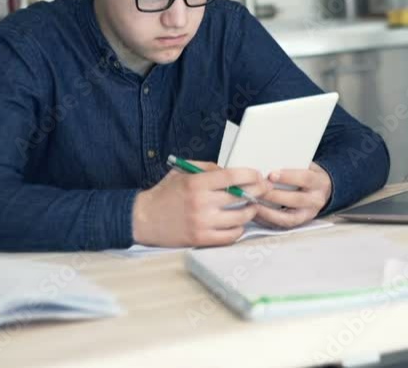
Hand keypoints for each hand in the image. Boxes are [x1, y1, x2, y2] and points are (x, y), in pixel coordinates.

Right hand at [132, 160, 271, 247]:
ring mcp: (202, 223)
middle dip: (258, 192)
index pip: (232, 177)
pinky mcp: (201, 240)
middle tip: (264, 190)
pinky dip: (238, 229)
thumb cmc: (164, 194)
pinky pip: (230, 236)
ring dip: (250, 211)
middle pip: (241, 197)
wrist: (143, 219)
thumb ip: (207, 168)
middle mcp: (201, 203)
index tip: (258, 176)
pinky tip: (237, 224)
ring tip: (251, 207)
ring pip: (240, 218)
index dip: (251, 175)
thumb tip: (231, 172)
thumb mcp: (182, 172)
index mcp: (196, 183)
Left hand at [254, 162, 332, 228]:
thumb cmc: (308, 175)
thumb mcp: (306, 165)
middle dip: (274, 195)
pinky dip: (267, 220)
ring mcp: (308, 214)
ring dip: (268, 211)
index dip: (288, 177)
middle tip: (257, 190)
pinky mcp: (299, 223)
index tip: (271, 174)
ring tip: (253, 204)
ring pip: (288, 217)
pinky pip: (282, 225)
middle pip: (295, 199)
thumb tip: (267, 164)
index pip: (305, 178)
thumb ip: (291, 165)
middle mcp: (316, 200)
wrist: (321, 190)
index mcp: (319, 182)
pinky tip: (255, 213)